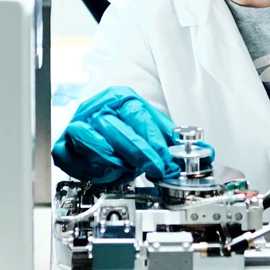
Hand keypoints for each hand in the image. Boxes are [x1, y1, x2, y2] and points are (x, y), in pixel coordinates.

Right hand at [53, 87, 184, 184]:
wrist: (95, 128)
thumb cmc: (124, 130)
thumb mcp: (151, 130)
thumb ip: (173, 140)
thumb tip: (206, 150)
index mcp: (121, 97)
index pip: (138, 114)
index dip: (154, 139)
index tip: (166, 159)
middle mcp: (98, 108)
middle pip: (117, 127)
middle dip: (139, 152)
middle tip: (155, 169)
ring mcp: (78, 124)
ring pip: (91, 138)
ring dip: (112, 158)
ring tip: (126, 170)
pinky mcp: (63, 143)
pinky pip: (69, 155)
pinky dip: (85, 166)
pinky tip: (101, 172)